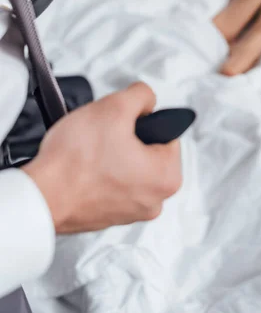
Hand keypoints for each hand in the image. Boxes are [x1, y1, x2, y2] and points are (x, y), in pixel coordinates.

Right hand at [22, 83, 181, 232]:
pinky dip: (100, 174)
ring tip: (90, 151)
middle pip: (148, 151)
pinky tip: (83, 168)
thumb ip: (141, 95)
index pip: (167, 133)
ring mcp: (132, 212)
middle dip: (127, 138)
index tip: (121, 124)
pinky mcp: (109, 217)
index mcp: (168, 177)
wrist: (40, 197)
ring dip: (113, 155)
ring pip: (129, 166)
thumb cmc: (76, 160)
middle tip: (104, 135)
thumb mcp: (115, 107)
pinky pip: (112, 184)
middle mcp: (156, 201)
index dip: (142, 120)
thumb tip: (147, 99)